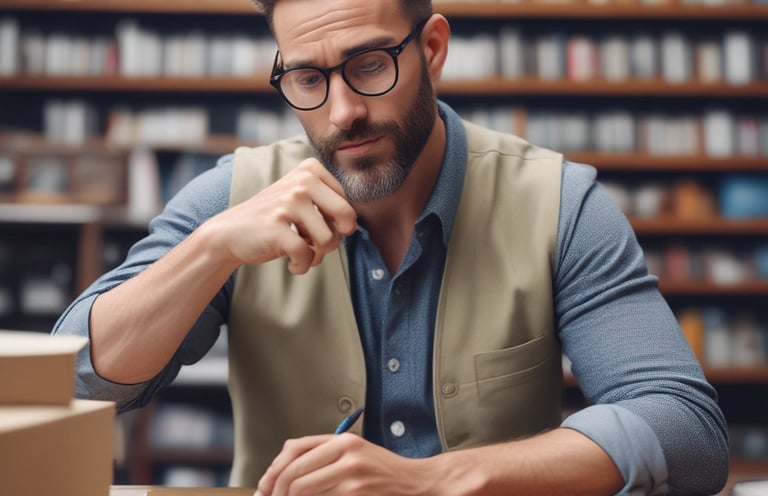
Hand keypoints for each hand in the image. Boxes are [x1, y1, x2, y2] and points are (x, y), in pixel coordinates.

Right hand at [205, 158, 356, 273]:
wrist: (231, 232)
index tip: (316, 227)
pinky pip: (307, 254)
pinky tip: (292, 265)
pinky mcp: (277, 227)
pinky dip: (302, 267)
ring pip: (329, 240)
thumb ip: (330, 204)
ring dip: (317, 255)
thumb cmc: (274, 219)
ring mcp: (288, 203)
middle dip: (336, 239)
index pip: (348, 204)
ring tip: (301, 253)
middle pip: (347, 218)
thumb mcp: (302, 200)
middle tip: (316, 244)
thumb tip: (354, 227)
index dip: (338, 225)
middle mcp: (302, 182)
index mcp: (311, 170)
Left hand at [255, 434, 433, 495]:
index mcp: (343, 441)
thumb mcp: (353, 452)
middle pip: (295, 473)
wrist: (417, 484)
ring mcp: (352, 478)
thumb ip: (320, 454)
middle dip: (277, 492)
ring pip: (303, 490)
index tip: (265, 486)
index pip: (295, 450)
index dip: (274, 470)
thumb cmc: (384, 471)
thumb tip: (279, 470)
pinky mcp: (355, 495)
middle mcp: (347, 455)